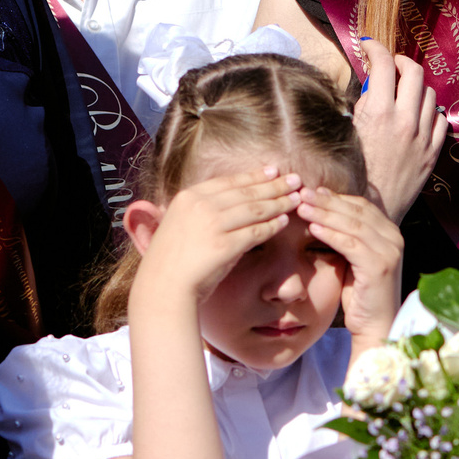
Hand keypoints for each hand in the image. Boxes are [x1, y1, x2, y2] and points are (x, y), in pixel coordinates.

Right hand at [129, 169, 302, 305]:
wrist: (162, 287)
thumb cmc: (170, 261)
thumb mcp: (179, 223)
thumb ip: (200, 211)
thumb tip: (229, 205)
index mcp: (189, 197)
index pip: (229, 181)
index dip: (254, 175)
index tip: (273, 170)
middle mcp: (201, 206)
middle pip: (246, 192)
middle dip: (274, 185)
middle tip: (295, 180)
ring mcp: (213, 225)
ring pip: (255, 209)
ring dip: (279, 203)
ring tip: (296, 198)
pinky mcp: (224, 246)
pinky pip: (256, 232)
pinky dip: (272, 226)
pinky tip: (284, 222)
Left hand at [298, 187, 403, 346]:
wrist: (375, 325)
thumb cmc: (361, 293)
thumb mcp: (354, 258)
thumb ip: (347, 235)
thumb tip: (323, 210)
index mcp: (390, 232)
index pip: (361, 205)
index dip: (335, 197)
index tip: (311, 191)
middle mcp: (394, 237)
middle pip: (356, 211)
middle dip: (327, 201)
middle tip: (302, 193)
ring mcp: (389, 251)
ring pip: (352, 224)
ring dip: (325, 213)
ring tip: (302, 207)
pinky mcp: (379, 266)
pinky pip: (350, 244)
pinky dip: (330, 234)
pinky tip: (313, 228)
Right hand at [349, 41, 448, 220]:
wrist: (371, 212)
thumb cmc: (351, 176)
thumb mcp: (347, 134)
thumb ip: (361, 107)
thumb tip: (371, 87)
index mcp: (378, 114)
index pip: (383, 65)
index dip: (376, 49)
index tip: (370, 46)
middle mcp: (404, 121)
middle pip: (413, 72)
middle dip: (401, 61)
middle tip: (392, 64)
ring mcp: (422, 137)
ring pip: (429, 94)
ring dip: (417, 86)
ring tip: (405, 91)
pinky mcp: (432, 152)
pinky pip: (440, 119)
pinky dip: (430, 111)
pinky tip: (419, 114)